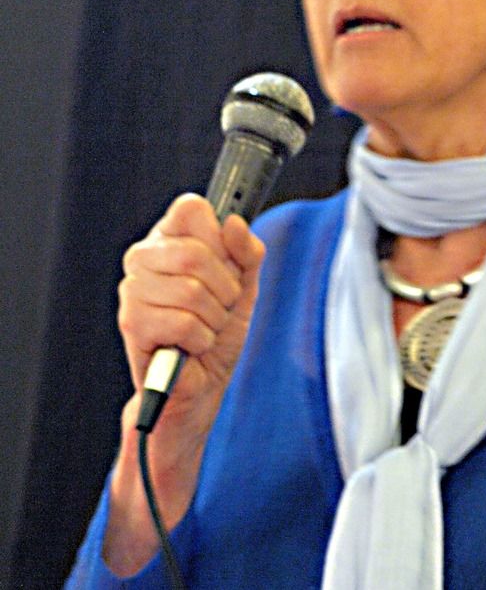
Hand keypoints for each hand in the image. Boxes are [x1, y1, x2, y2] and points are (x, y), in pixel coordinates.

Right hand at [119, 193, 264, 422]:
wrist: (203, 382)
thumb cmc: (219, 327)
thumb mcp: (245, 283)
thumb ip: (247, 251)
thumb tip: (233, 222)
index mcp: (169, 237)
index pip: (191, 208)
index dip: (219, 237)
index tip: (226, 264)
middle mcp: (143, 256)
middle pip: (196, 253)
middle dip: (225, 288)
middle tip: (221, 306)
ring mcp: (133, 289)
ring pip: (192, 291)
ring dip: (215, 317)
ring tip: (205, 327)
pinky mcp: (132, 324)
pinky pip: (184, 323)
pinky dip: (202, 339)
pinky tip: (192, 345)